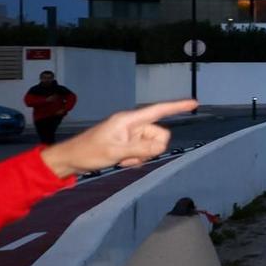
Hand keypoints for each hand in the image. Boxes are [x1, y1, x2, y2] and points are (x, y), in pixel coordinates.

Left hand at [40, 100, 198, 178]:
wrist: (70, 160)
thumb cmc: (89, 152)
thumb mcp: (115, 152)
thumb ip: (140, 149)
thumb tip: (161, 147)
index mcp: (129, 120)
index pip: (158, 110)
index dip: (177, 107)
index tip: (194, 103)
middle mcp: (132, 125)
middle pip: (159, 135)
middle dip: (150, 149)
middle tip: (131, 157)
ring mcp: (130, 135)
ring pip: (152, 146)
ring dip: (141, 156)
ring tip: (123, 160)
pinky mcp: (128, 144)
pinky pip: (143, 152)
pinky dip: (136, 159)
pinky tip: (122, 161)